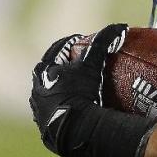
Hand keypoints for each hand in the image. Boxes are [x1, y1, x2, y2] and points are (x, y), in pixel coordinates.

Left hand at [30, 24, 156, 156]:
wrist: (76, 130)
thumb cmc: (82, 93)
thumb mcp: (93, 64)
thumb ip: (104, 42)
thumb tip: (120, 26)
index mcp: (43, 71)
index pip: (56, 50)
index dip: (69, 44)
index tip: (82, 43)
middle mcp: (36, 90)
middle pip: (49, 71)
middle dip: (62, 66)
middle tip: (80, 65)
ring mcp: (39, 111)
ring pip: (48, 95)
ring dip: (60, 89)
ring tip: (76, 90)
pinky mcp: (45, 129)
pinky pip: (54, 116)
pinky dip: (63, 111)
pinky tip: (74, 113)